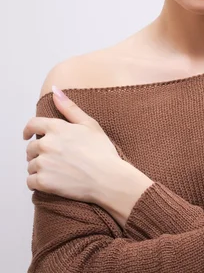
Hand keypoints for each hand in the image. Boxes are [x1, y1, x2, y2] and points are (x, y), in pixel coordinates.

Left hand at [23, 85, 129, 203]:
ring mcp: (44, 163)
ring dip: (39, 167)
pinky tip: (51, 181)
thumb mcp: (89, 124)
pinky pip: (30, 181)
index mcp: (56, 128)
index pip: (32, 125)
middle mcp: (46, 144)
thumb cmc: (102, 151)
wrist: (107, 178)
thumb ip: (69, 107)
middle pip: (31, 147)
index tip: (27, 135)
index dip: (28, 130)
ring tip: (56, 171)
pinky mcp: (43, 181)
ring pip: (31, 165)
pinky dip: (37, 182)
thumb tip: (55, 90)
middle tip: (53, 158)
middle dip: (38, 152)